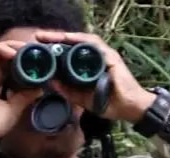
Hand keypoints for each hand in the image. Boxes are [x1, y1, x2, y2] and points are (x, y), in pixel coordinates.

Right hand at [0, 40, 43, 143]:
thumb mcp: (15, 108)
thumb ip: (25, 97)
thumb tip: (40, 89)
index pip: (11, 68)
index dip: (22, 63)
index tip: (37, 62)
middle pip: (5, 57)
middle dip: (20, 51)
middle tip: (35, 51)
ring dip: (12, 46)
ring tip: (26, 48)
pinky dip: (2, 48)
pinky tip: (15, 53)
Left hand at [33, 30, 155, 121]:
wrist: (130, 109)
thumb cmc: (110, 103)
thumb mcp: (83, 98)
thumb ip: (68, 91)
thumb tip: (51, 82)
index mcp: (89, 67)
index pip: (70, 53)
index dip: (55, 49)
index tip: (39, 48)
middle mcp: (96, 58)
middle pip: (74, 43)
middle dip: (55, 39)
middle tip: (38, 37)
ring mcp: (104, 56)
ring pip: (82, 41)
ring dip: (65, 36)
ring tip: (49, 36)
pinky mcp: (111, 57)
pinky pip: (94, 45)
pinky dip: (80, 40)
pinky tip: (68, 39)